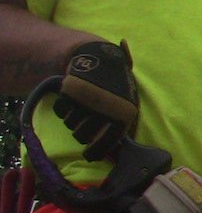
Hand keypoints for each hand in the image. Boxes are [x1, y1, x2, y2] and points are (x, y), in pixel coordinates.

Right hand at [55, 39, 137, 157]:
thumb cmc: (117, 85)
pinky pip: (60, 111)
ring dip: (72, 121)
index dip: (96, 152)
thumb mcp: (129, 103)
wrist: (101, 57)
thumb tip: (118, 150)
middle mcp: (106, 109)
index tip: (89, 156)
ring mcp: (88, 100)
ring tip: (79, 111)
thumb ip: (124, 124)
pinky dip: (62, 109)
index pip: (107, 142)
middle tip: (82, 128)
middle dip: (81, 134)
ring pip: (70, 124)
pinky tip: (69, 103)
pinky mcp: (71, 91)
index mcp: (124, 114)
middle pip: (82, 135)